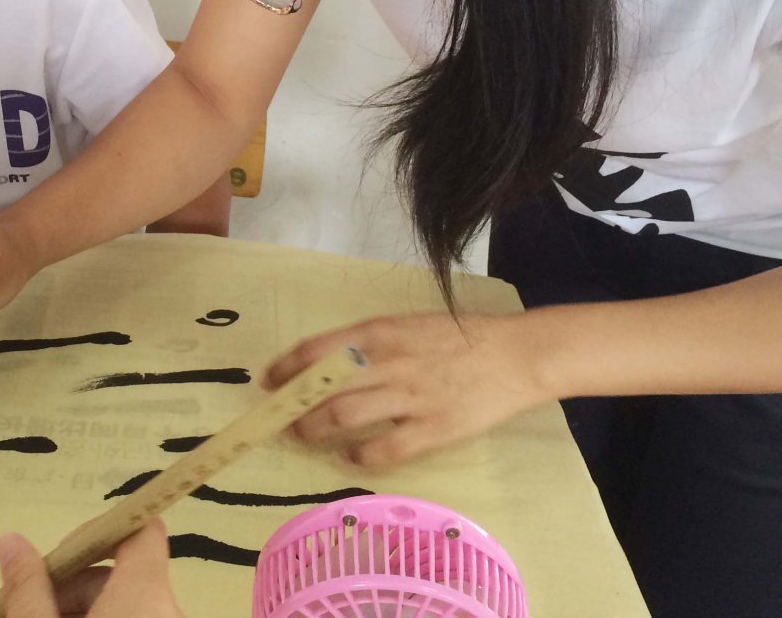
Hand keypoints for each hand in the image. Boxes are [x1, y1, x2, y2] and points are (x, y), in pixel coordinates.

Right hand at [0, 520, 184, 617]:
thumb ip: (28, 589)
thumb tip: (10, 539)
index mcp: (146, 596)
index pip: (144, 530)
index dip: (102, 530)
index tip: (60, 555)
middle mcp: (169, 610)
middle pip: (126, 574)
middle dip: (75, 584)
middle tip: (34, 608)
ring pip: (129, 604)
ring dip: (86, 609)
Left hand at [265, 311, 549, 468]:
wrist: (514, 354)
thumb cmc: (456, 337)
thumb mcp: (406, 325)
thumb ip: (367, 342)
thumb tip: (324, 362)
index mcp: (379, 332)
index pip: (316, 349)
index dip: (285, 367)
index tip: (267, 381)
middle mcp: (388, 361)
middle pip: (321, 386)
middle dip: (293, 405)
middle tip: (281, 417)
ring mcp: (410, 396)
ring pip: (343, 415)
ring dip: (316, 430)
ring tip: (308, 436)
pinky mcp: (433, 428)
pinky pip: (384, 448)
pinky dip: (359, 455)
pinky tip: (351, 456)